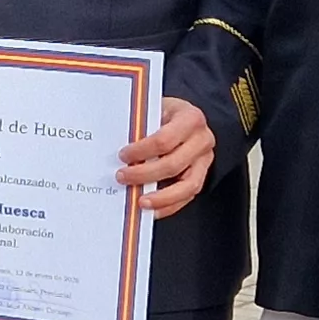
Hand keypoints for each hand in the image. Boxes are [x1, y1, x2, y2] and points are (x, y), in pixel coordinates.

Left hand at [120, 97, 216, 217]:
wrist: (183, 116)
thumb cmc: (164, 113)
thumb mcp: (153, 110)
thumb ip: (140, 126)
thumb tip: (113, 147)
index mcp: (190, 118)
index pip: (164, 140)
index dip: (142, 151)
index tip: (123, 156)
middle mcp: (202, 139)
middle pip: (173, 164)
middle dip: (145, 174)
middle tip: (122, 177)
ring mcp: (205, 160)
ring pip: (187, 186)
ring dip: (161, 197)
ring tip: (140, 202)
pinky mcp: (202, 175)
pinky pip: (188, 196)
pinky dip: (169, 206)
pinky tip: (152, 209)